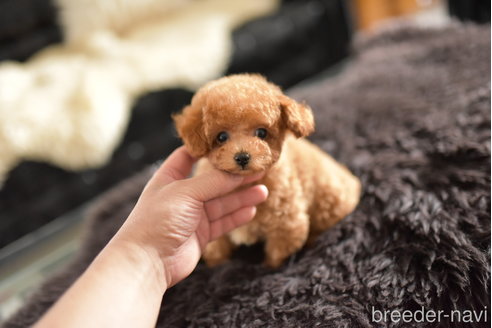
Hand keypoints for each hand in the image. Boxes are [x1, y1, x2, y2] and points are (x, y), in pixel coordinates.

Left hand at [114, 146, 267, 287]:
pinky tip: (251, 210)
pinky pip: (223, 222)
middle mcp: (182, 195)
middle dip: (235, 176)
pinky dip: (237, 216)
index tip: (230, 141)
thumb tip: (238, 171)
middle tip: (257, 168)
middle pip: (213, 180)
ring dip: (242, 197)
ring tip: (263, 190)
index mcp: (170, 177)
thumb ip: (214, 181)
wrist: (147, 262)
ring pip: (222, 202)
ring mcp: (192, 215)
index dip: (207, 148)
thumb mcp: (186, 192)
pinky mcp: (201, 234)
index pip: (189, 155)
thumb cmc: (158, 220)